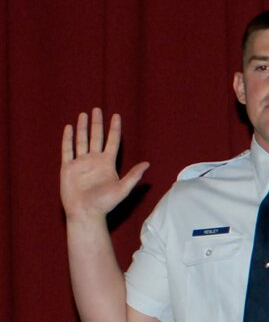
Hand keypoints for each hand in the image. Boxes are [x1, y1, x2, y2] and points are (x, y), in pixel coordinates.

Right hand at [60, 108, 148, 222]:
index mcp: (108, 163)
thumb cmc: (105, 204)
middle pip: (96, 137)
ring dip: (82, 127)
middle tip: (97, 109)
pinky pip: (67, 150)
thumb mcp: (123, 189)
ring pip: (81, 140)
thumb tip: (148, 163)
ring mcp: (81, 163)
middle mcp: (94, 160)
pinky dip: (68, 139)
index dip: (115, 129)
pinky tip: (69, 128)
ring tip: (83, 114)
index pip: (112, 142)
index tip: (116, 115)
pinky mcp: (68, 167)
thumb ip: (133, 175)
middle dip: (97, 123)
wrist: (86, 212)